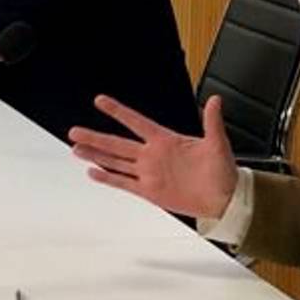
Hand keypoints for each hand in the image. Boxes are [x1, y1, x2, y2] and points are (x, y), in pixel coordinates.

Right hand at [67, 95, 238, 220]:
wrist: (224, 199)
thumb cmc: (222, 170)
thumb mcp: (218, 143)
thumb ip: (212, 122)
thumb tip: (215, 100)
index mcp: (166, 140)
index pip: (136, 122)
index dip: (118, 112)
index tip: (100, 101)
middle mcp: (153, 155)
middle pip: (117, 143)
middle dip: (95, 137)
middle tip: (75, 131)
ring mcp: (149, 173)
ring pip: (116, 162)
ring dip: (96, 156)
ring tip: (77, 149)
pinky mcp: (150, 191)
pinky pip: (124, 183)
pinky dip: (108, 178)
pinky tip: (93, 172)